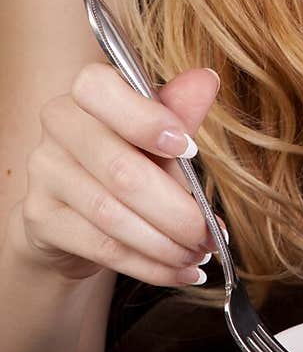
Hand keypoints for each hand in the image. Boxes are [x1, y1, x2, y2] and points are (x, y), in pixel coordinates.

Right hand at [15, 61, 220, 285]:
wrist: (78, 210)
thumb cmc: (128, 157)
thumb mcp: (157, 133)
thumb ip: (180, 111)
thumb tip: (206, 81)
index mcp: (87, 92)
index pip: (100, 89)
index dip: (146, 120)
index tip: (189, 148)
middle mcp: (59, 125)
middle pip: (120, 170)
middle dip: (176, 210)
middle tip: (211, 233)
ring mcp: (44, 171)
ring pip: (113, 216)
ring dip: (166, 243)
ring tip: (200, 254)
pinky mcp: (41, 218)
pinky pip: (102, 247)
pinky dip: (149, 264)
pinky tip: (179, 270)